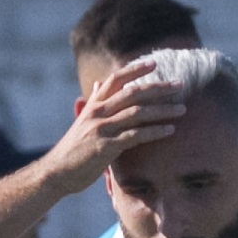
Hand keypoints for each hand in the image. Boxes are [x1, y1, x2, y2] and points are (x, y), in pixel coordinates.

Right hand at [42, 56, 184, 191]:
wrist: (55, 174)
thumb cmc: (72, 151)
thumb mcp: (82, 121)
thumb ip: (95, 103)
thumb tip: (100, 83)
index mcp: (93, 106)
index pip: (116, 80)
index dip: (135, 69)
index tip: (155, 64)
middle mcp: (97, 113)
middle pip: (133, 93)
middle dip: (159, 88)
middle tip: (180, 86)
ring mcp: (101, 129)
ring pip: (138, 112)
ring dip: (162, 110)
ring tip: (182, 109)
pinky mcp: (105, 147)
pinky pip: (136, 135)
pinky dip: (155, 131)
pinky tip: (170, 130)